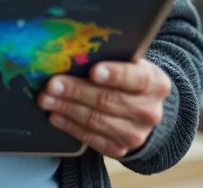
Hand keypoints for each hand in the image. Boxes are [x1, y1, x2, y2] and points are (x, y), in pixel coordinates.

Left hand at [37, 60, 170, 158]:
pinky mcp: (120, 149)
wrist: (142, 109)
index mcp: (155, 83)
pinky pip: (91, 139)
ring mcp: (135, 134)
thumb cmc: (129, 79)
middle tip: (53, 84)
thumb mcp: (129, 64)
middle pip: (108, 100)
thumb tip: (75, 53)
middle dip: (76, 91)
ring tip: (47, 99)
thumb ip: (110, 58)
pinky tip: (56, 116)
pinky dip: (70, 126)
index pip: (137, 78)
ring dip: (67, 108)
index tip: (94, 71)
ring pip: (96, 120)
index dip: (115, 75)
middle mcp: (149, 111)